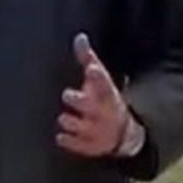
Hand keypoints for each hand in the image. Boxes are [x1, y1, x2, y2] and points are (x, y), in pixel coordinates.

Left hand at [56, 33, 134, 157]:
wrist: (122, 131)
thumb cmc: (103, 98)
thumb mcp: (99, 79)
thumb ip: (87, 59)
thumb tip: (79, 36)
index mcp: (105, 93)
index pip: (103, 83)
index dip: (97, 76)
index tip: (91, 69)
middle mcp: (102, 111)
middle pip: (91, 106)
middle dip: (80, 100)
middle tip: (68, 95)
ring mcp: (97, 130)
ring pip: (81, 126)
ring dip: (70, 122)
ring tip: (63, 118)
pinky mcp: (91, 146)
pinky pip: (78, 145)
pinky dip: (69, 141)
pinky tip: (60, 137)